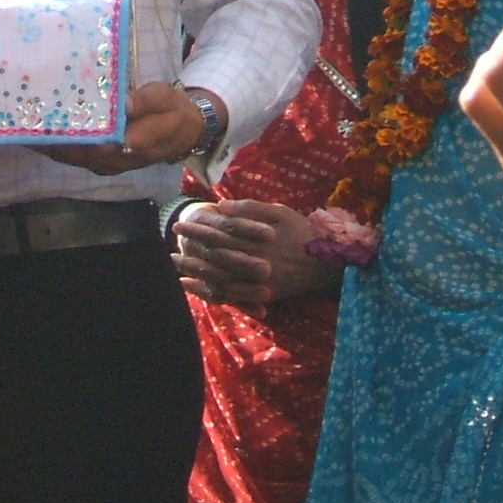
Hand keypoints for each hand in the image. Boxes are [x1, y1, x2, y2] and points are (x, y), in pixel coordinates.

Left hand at [39, 83, 219, 174]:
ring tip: (21, 122)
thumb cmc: (173, 111)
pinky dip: (54, 144)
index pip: (92, 143)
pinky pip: (73, 153)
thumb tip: (122, 104)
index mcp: (129, 146)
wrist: (185, 129)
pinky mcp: (99, 158)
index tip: (45, 117)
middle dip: (48, 137)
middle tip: (22, 117)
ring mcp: (104, 162)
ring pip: (69, 155)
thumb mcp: (164, 99)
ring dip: (47, 142)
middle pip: (73, 152)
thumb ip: (143, 102)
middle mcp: (112, 160)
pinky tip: (37, 129)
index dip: (68, 133)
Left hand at [172, 199, 342, 314]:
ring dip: (195, 271)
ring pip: (219, 277)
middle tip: (172, 242)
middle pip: (215, 255)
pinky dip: (210, 292)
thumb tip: (221, 206)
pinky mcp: (263, 295)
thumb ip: (249, 209)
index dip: (197, 230)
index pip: (219, 235)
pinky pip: (232, 295)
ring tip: (176, 264)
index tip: (179, 224)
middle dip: (191, 247)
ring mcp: (258, 281)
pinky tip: (194, 289)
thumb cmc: (303, 231)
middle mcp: (254, 262)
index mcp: (256, 240)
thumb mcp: (279, 212)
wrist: (330, 262)